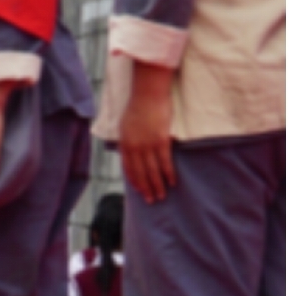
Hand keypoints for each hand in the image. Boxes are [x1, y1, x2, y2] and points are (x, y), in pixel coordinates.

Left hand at [117, 66, 178, 204]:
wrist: (147, 94)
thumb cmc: (138, 108)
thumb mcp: (126, 126)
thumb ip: (129, 140)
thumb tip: (133, 152)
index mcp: (124, 144)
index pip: (128, 168)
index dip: (135, 181)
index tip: (140, 191)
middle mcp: (133, 147)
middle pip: (140, 173)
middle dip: (146, 188)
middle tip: (152, 200)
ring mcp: (147, 145)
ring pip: (152, 171)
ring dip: (157, 185)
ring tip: (161, 196)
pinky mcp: (160, 140)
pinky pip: (164, 161)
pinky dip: (168, 173)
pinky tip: (172, 182)